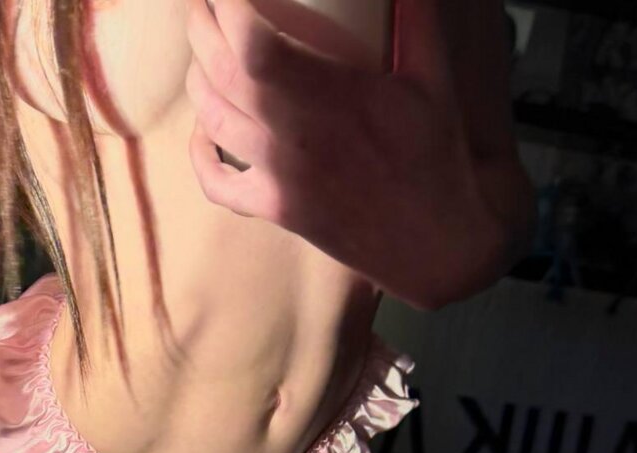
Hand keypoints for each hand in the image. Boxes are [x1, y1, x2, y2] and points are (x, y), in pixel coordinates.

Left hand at [185, 0, 524, 309]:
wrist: (438, 244)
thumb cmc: (439, 158)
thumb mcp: (435, 77)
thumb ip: (415, 16)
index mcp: (332, 97)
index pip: (252, 45)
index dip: (227, 8)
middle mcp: (294, 138)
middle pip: (219, 72)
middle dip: (202, 27)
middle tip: (206, 5)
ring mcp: (279, 178)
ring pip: (211, 119)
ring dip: (198, 78)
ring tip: (204, 51)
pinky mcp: (276, 211)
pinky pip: (216, 184)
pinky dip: (199, 154)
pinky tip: (203, 129)